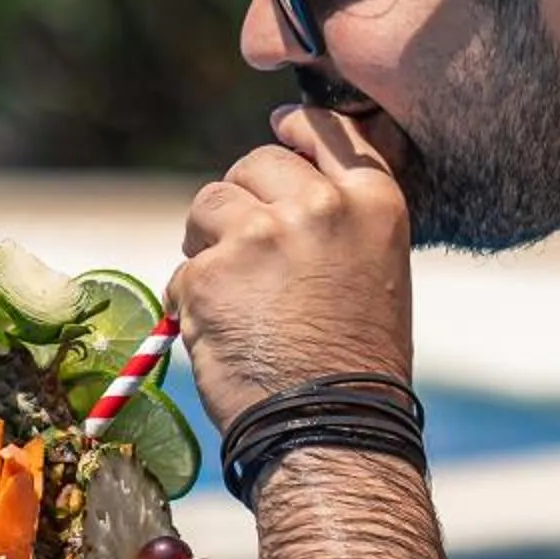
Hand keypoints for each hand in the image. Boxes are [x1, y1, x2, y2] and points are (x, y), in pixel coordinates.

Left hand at [169, 106, 415, 430]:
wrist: (332, 429)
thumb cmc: (357, 361)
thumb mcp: (375, 267)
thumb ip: (337, 216)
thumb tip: (280, 173)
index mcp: (372, 202)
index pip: (325, 129)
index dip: (294, 131)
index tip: (279, 131)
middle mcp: (319, 207)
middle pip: (254, 164)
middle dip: (242, 200)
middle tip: (249, 253)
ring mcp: (261, 237)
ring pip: (209, 205)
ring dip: (209, 243)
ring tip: (236, 296)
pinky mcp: (210, 274)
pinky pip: (184, 269)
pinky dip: (193, 300)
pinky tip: (224, 334)